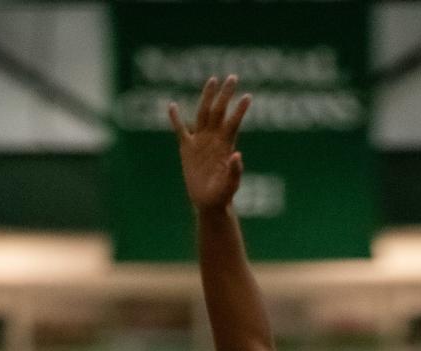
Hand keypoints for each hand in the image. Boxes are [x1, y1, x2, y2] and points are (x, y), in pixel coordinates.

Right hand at [168, 75, 251, 212]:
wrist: (209, 203)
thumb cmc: (223, 196)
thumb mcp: (230, 186)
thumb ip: (235, 172)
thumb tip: (238, 156)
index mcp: (225, 146)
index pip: (233, 123)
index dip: (239, 110)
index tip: (248, 96)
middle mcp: (213, 139)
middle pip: (219, 111)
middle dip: (225, 95)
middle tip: (233, 77)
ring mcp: (200, 141)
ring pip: (203, 113)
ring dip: (207, 97)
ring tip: (212, 79)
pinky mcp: (187, 148)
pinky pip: (180, 130)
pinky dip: (175, 118)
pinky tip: (172, 105)